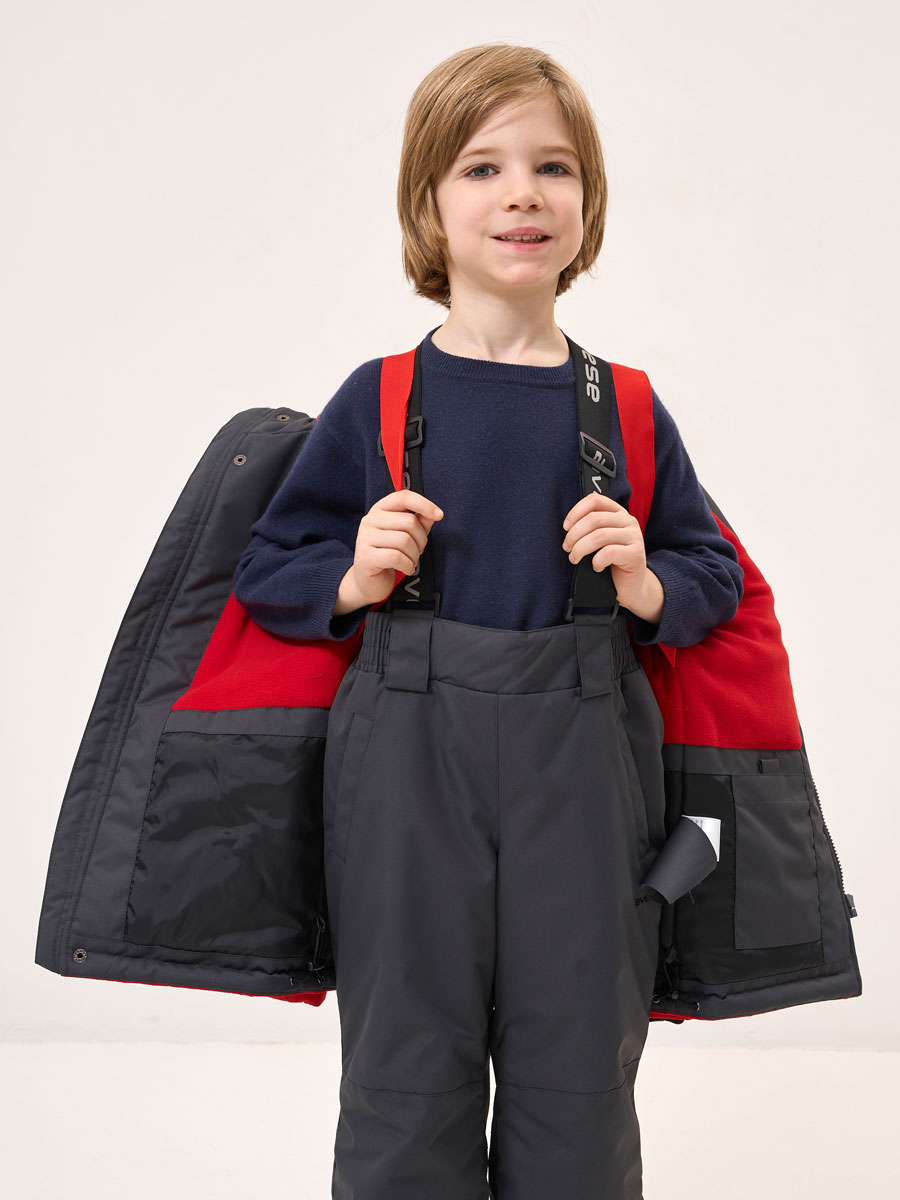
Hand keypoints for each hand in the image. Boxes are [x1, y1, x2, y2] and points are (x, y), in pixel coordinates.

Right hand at [349, 489, 443, 606]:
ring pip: (404, 541)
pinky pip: (396, 557)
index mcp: (380, 510)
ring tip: (411, 561)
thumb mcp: (406, 535)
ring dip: (414, 555)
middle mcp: (370, 520)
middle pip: (409, 522)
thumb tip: (433, 513)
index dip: (424, 504)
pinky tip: (406, 569)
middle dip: (421, 540)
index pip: (404, 497)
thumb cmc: (389, 555)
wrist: (369, 582)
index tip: (439, 515)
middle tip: (418, 551)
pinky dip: (407, 566)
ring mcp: (365, 538)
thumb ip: (419, 522)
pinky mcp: (365, 557)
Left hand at [561, 494, 652, 611]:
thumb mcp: (601, 540)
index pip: (595, 500)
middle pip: (593, 519)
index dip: (576, 512)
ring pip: (599, 536)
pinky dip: (596, 561)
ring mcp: (634, 536)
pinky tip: (596, 567)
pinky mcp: (636, 554)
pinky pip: (608, 553)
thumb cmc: (612, 562)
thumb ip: (590, 528)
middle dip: (574, 535)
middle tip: (568, 548)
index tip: (566, 527)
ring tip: (575, 558)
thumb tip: (568, 528)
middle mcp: (628, 521)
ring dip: (580, 548)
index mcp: (618, 513)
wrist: (632, 585)